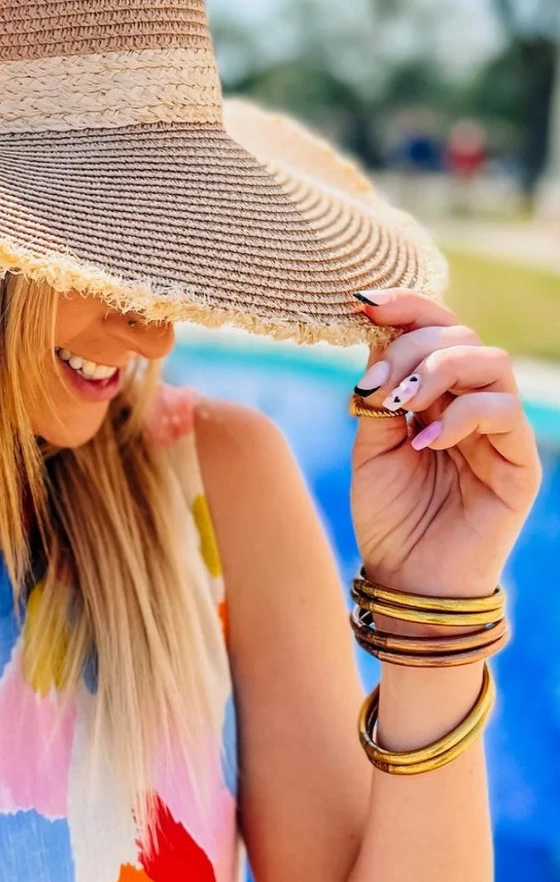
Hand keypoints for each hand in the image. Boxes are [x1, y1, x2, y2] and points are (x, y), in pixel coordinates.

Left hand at [349, 288, 541, 598]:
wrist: (408, 579)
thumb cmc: (388, 516)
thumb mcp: (370, 447)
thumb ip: (378, 395)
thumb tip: (375, 336)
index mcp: (434, 392)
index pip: (433, 327)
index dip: (405, 305)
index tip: (362, 302)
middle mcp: (470, 401)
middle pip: (458, 333)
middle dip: (409, 348)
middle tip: (375, 386)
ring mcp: (498, 430)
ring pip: (488, 361)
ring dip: (437, 370)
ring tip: (400, 405)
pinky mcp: (519, 462)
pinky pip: (502, 412)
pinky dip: (460, 415)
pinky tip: (424, 442)